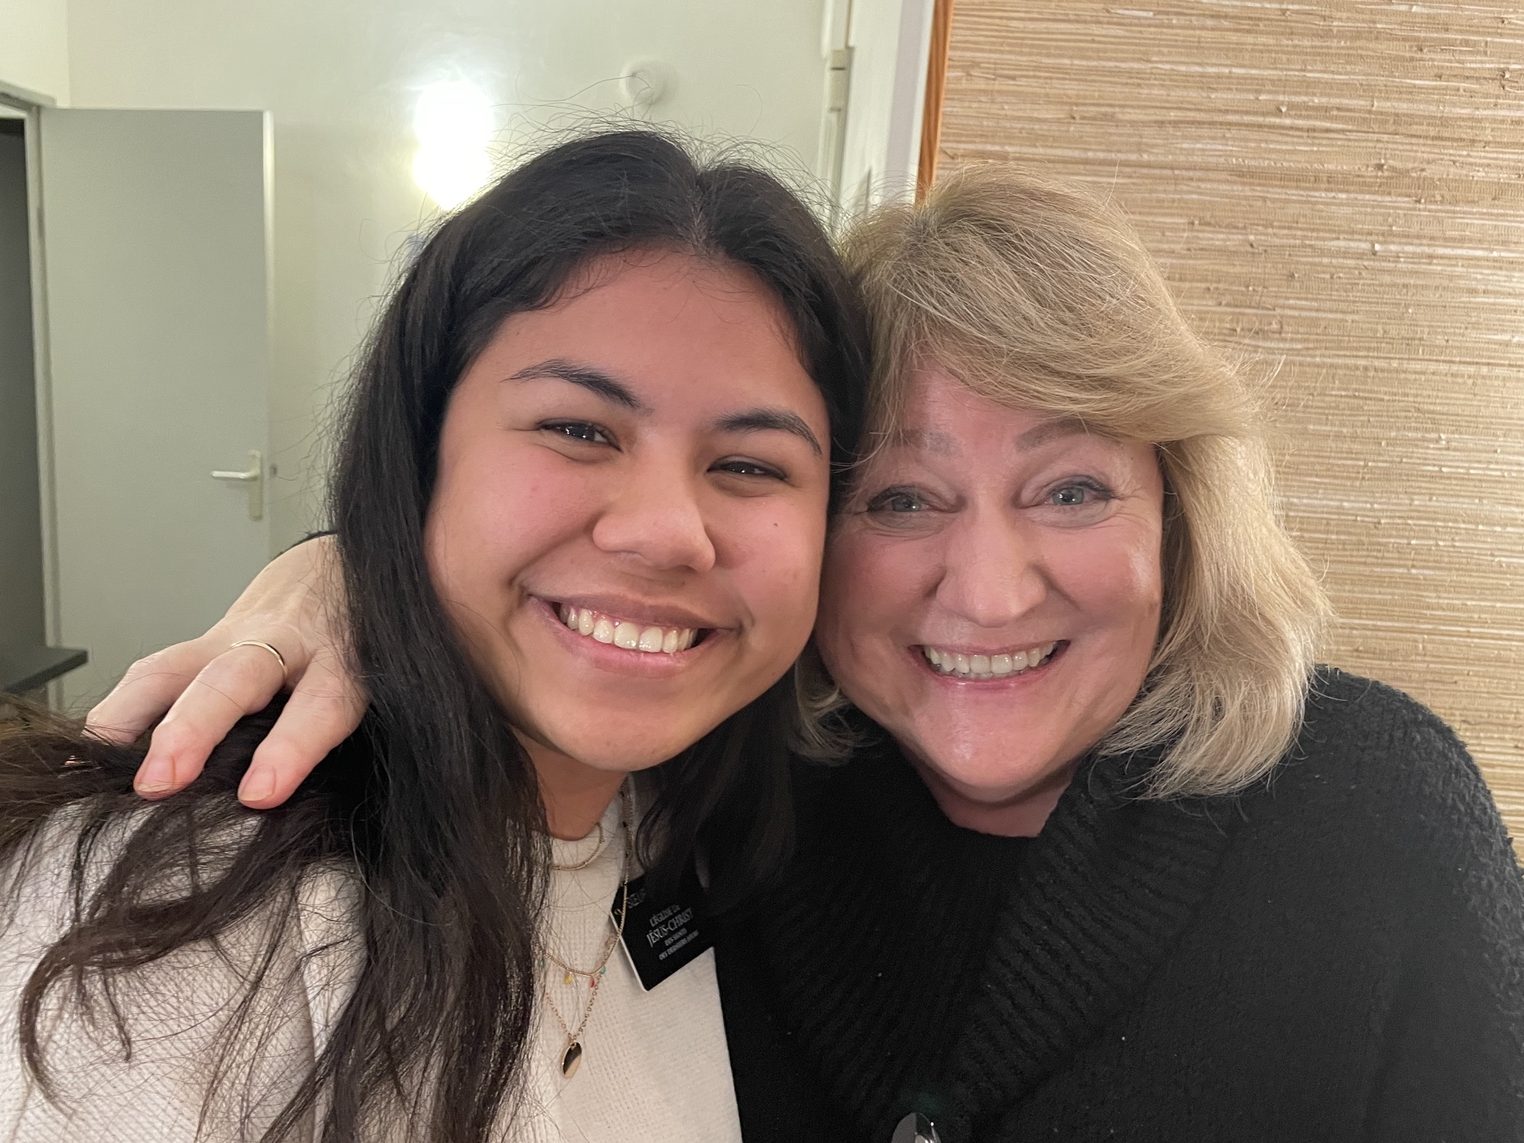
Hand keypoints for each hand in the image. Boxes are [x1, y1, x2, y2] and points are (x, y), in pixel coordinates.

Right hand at [86, 535, 364, 807]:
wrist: (350, 566)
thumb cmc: (376, 640)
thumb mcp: (396, 676)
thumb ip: (382, 726)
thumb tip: (356, 799)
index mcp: (347, 660)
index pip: (323, 702)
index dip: (291, 747)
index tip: (259, 793)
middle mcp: (286, 644)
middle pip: (233, 680)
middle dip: (193, 730)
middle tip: (162, 780)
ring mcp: (238, 639)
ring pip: (177, 669)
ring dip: (132, 720)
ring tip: (99, 770)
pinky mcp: (204, 641)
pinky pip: (153, 675)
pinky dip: (114, 717)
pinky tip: (79, 759)